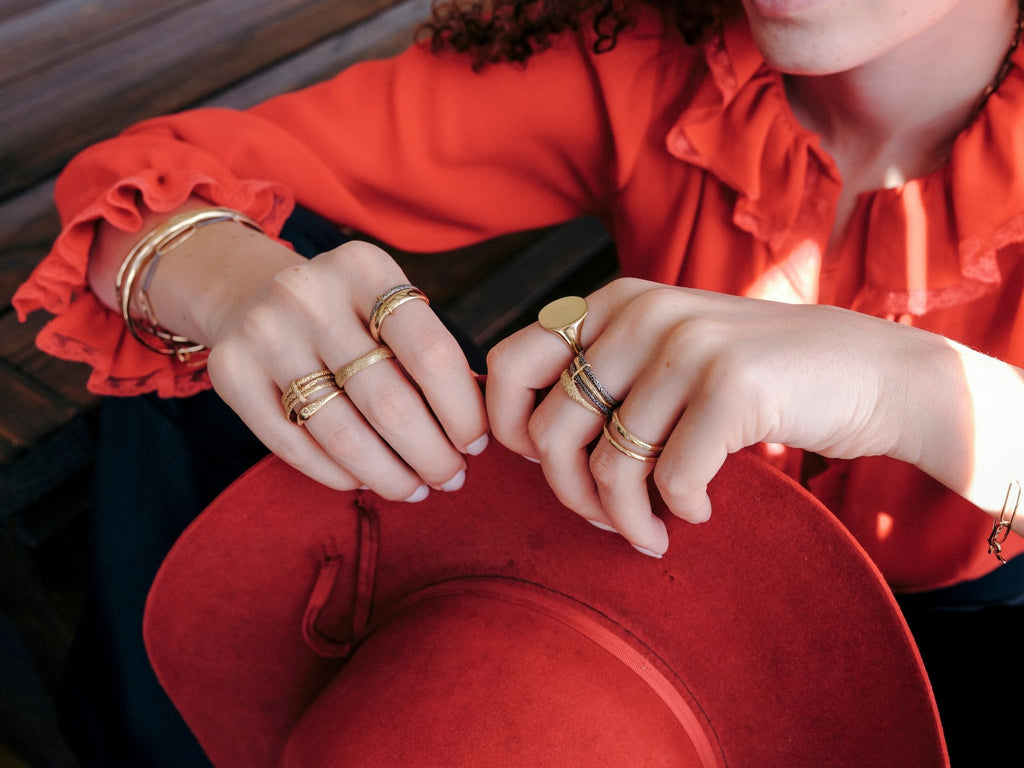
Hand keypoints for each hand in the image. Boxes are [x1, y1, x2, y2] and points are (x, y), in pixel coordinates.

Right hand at [205, 239, 487, 500]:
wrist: (248, 291)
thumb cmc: (345, 311)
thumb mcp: (386, 304)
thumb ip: (427, 352)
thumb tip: (474, 431)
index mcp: (364, 269)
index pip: (431, 352)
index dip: (461, 410)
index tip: (476, 442)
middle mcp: (309, 296)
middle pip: (389, 402)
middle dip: (432, 455)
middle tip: (452, 478)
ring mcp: (265, 334)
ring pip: (343, 435)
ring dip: (390, 475)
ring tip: (416, 489)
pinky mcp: (230, 374)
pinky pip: (295, 447)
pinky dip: (338, 474)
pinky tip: (366, 480)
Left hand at [485, 278, 927, 555]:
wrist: (874, 372)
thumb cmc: (761, 378)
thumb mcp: (671, 353)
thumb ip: (608, 376)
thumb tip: (528, 444)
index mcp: (615, 301)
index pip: (509, 363)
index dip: (505, 427)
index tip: (542, 467)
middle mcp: (640, 314)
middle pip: (549, 430)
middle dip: (569, 493)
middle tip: (606, 518)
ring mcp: (685, 346)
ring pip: (609, 466)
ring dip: (626, 518)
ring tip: (651, 532)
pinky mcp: (730, 385)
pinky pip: (670, 480)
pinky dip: (680, 510)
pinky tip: (701, 509)